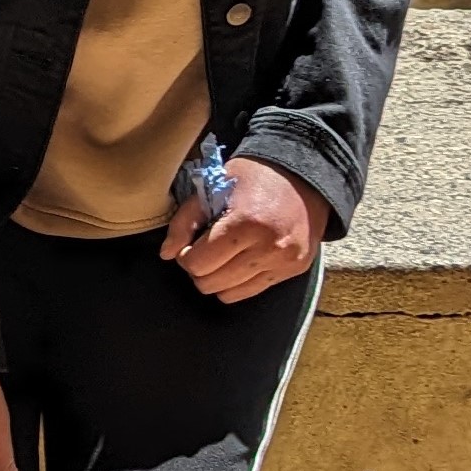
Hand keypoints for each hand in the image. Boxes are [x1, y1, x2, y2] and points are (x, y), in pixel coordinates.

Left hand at [163, 156, 324, 301]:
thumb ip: (185, 220)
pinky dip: (238, 282)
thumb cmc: (254, 177)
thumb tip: (167, 253)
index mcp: (245, 222)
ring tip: (221, 255)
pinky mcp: (293, 270)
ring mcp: (283, 262)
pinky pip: (253, 292)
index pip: (199, 263)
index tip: (190, 245)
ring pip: (230, 293)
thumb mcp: (213, 187)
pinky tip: (239, 261)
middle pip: (211, 282)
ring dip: (217, 278)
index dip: (186, 256)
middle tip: (204, 250)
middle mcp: (268, 247)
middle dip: (199, 269)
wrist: (302, 177)